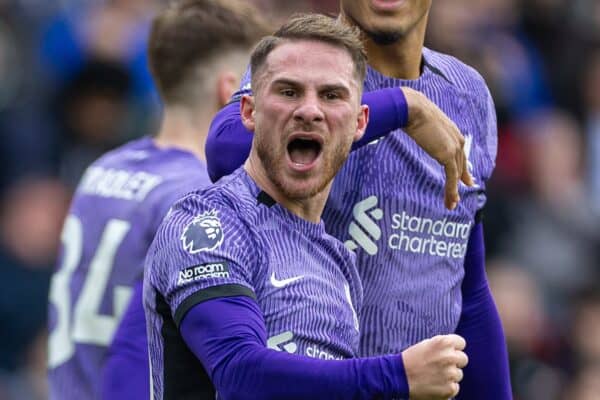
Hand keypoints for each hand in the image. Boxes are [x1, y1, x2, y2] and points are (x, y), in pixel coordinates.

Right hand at [401, 87, 473, 209]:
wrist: (414, 109)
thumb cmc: (413, 112)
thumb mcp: (424, 123)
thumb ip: (426, 131)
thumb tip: (415, 128)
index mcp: (453, 133)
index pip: (460, 155)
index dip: (463, 169)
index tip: (465, 180)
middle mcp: (458, 141)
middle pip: (460, 166)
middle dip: (460, 183)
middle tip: (457, 197)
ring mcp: (455, 148)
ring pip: (457, 175)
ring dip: (453, 192)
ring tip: (451, 205)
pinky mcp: (448, 155)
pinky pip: (452, 177)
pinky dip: (451, 190)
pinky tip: (449, 201)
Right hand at [401, 334, 468, 399]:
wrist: (398, 377)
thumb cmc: (410, 359)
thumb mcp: (426, 344)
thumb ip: (442, 345)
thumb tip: (455, 349)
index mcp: (444, 342)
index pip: (461, 343)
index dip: (454, 348)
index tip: (448, 352)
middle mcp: (450, 357)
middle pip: (463, 359)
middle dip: (454, 362)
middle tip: (440, 365)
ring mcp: (451, 374)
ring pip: (458, 374)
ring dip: (449, 376)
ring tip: (434, 376)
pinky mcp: (450, 389)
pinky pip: (455, 387)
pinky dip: (446, 387)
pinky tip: (434, 385)